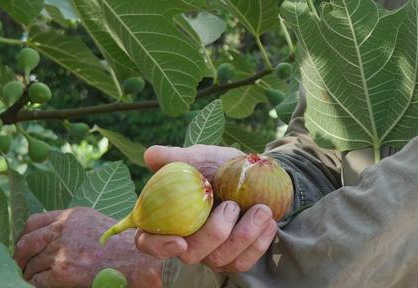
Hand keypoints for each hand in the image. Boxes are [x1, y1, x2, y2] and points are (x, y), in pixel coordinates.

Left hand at [15, 206, 162, 287]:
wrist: (135, 262)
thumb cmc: (119, 246)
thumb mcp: (93, 223)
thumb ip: (70, 226)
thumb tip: (48, 236)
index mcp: (70, 216)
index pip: (32, 222)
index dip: (24, 236)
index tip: (24, 245)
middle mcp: (62, 230)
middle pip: (25, 242)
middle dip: (19, 256)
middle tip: (20, 265)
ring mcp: (60, 252)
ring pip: (30, 265)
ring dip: (29, 274)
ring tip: (34, 278)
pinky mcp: (62, 273)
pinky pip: (36, 280)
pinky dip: (36, 284)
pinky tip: (43, 284)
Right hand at [135, 145, 279, 273]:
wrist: (255, 174)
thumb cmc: (219, 167)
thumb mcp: (199, 157)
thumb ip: (176, 158)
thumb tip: (151, 155)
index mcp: (168, 219)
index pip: (148, 242)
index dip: (159, 246)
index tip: (179, 240)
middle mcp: (186, 242)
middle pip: (191, 254)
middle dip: (215, 233)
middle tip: (233, 206)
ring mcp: (211, 254)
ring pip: (221, 260)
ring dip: (244, 235)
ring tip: (262, 209)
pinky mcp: (235, 258)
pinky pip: (244, 262)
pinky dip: (259, 243)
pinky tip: (269, 221)